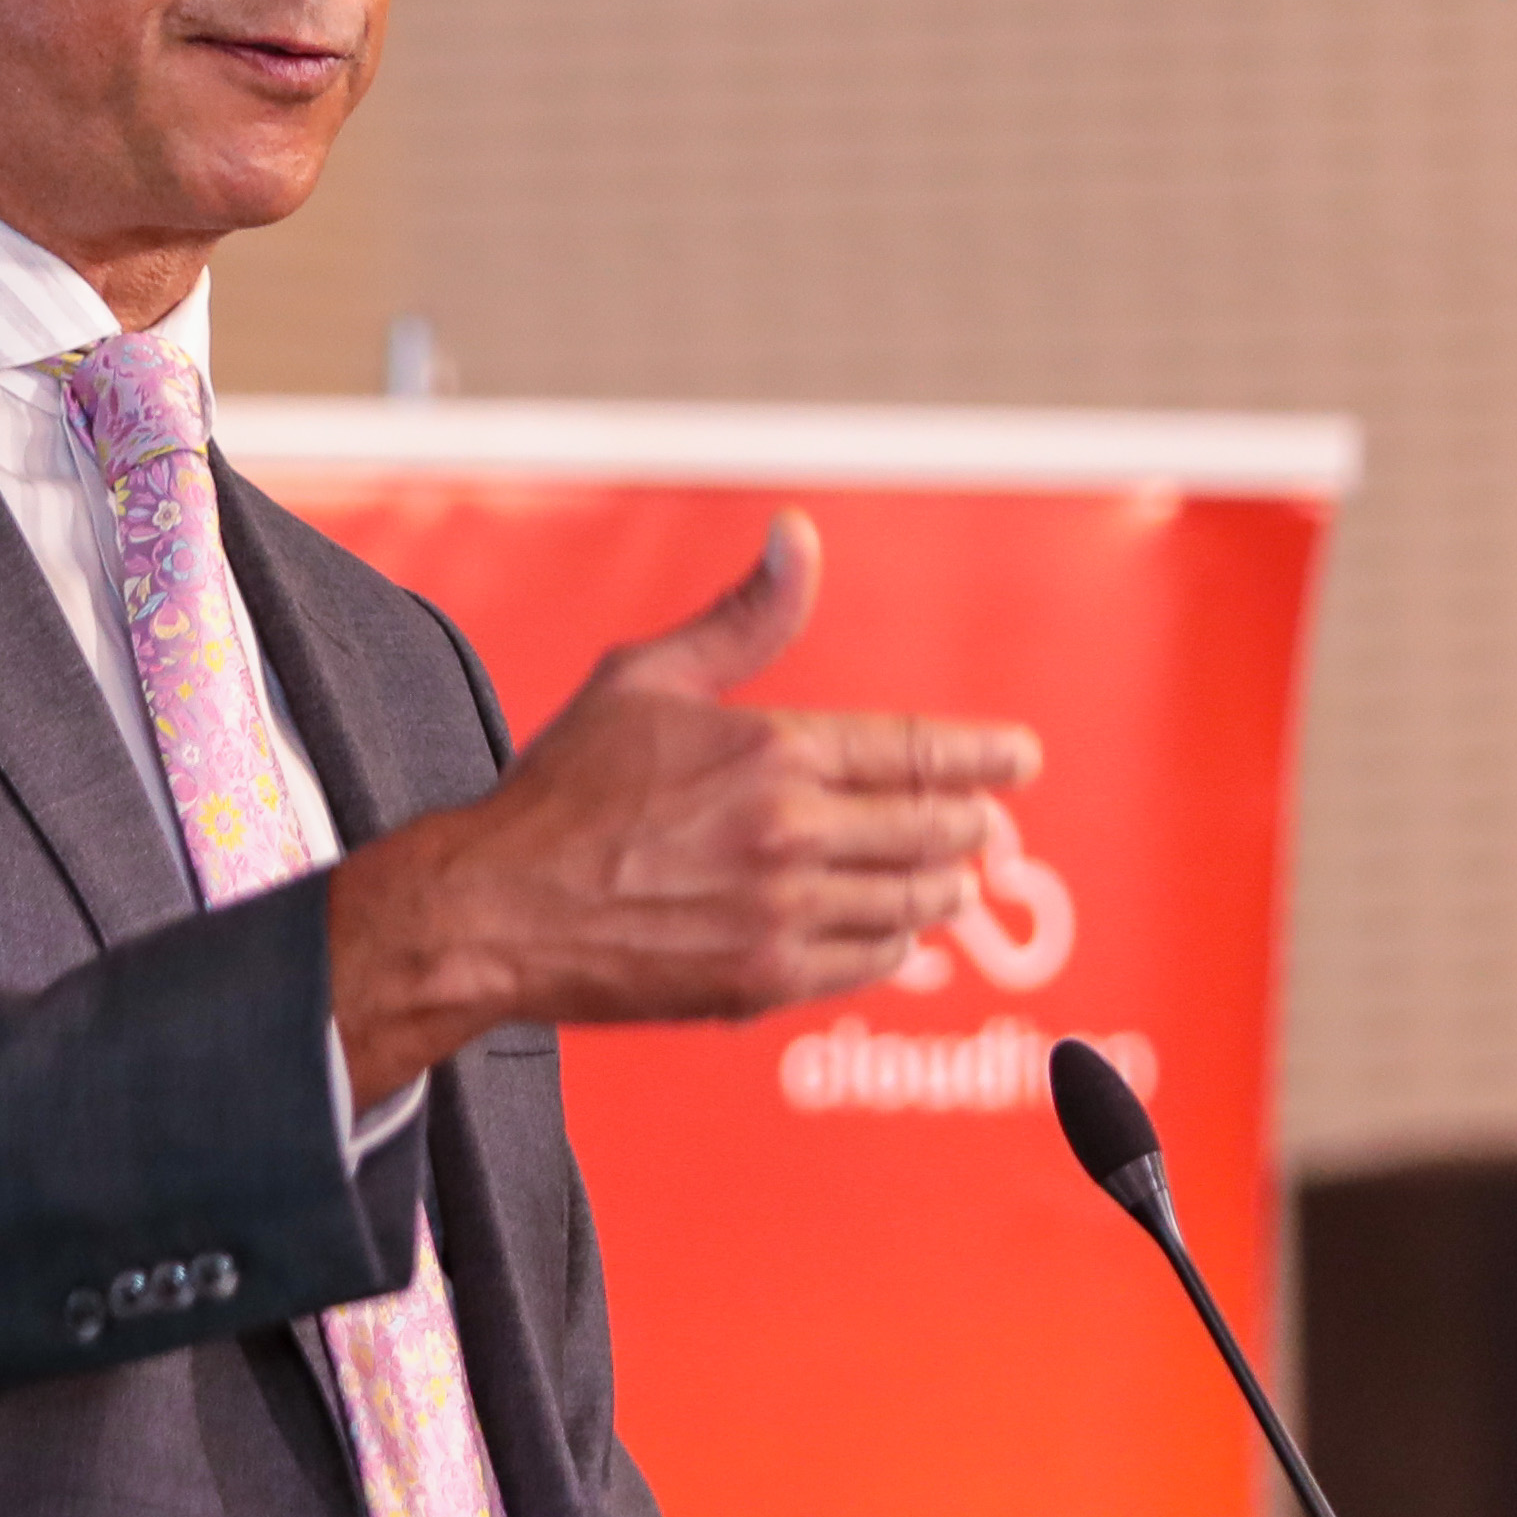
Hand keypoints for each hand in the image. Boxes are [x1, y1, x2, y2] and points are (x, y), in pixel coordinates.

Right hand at [324, 511, 1042, 1105]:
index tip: (1021, 758)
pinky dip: (894, 944)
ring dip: (943, 887)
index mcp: (774, 750)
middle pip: (933, 830)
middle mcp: (792, 834)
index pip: (918, 754)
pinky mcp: (764, 980)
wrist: (495, 909)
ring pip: (913, 903)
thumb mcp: (645, 678)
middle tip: (988, 824)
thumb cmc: (560, 790)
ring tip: (952, 880)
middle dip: (972, 825)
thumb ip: (741, 618)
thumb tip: (797, 536)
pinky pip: (869, 962)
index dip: (984, 756)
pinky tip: (895, 933)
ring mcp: (783, 914)